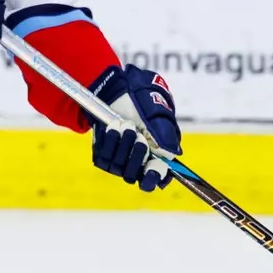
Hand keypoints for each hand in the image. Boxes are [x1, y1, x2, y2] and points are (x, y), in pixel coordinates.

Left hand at [89, 65, 181, 191]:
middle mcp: (136, 164)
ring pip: (118, 167)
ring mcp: (118, 161)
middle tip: (139, 135)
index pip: (153, 180)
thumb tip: (169, 154)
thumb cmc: (145, 105)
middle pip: (133, 175)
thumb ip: (165, 136)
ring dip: (123, 143)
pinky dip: (111, 139)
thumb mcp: (159, 117)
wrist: (123, 92)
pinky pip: (103, 157)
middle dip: (137, 154)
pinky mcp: (103, 155)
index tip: (150, 169)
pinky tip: (115, 126)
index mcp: (155, 159)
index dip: (152, 178)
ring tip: (127, 124)